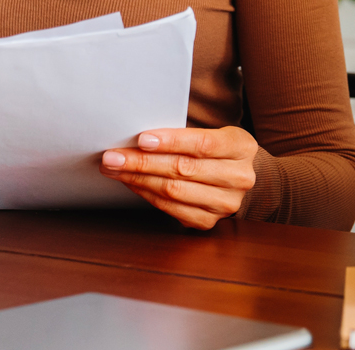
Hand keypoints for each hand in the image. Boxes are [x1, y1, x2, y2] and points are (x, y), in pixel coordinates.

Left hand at [99, 126, 257, 229]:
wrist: (241, 177)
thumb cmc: (217, 150)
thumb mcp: (213, 133)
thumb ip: (184, 135)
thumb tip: (137, 138)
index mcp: (242, 147)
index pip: (203, 144)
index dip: (170, 142)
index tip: (140, 139)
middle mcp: (238, 178)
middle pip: (183, 169)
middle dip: (142, 162)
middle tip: (112, 156)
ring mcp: (225, 203)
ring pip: (174, 191)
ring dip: (138, 180)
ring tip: (114, 169)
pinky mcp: (209, 221)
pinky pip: (170, 208)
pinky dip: (147, 195)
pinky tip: (131, 184)